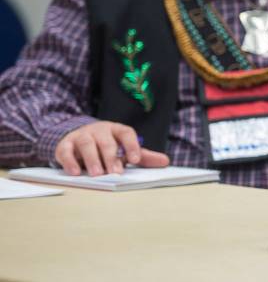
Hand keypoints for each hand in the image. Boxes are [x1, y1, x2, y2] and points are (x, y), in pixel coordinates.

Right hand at [55, 121, 169, 175]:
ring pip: (87, 144)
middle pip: (106, 141)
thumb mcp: (124, 149)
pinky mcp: (65, 144)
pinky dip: (70, 161)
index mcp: (116, 130)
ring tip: (97, 174)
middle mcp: (99, 130)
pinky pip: (66, 151)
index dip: (131, 145)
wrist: (78, 139)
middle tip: (115, 172)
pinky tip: (75, 172)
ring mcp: (81, 136)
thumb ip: (143, 156)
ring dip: (92, 159)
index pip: (126, 133)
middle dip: (111, 157)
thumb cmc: (107, 146)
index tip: (135, 159)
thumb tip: (166, 162)